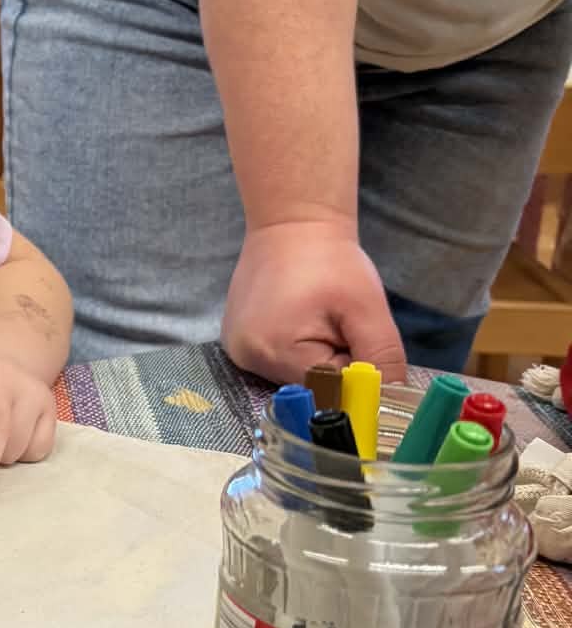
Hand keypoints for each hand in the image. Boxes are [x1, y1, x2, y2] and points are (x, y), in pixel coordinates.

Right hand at [221, 222, 405, 383]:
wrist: (292, 224)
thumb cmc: (331, 260)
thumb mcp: (367, 308)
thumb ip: (382, 359)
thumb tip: (390, 403)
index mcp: (277, 352)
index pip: (331, 391)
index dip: (354, 371)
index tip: (357, 335)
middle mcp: (248, 358)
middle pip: (309, 387)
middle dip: (334, 362)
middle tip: (337, 321)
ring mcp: (238, 351)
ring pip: (296, 377)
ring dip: (316, 355)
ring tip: (316, 314)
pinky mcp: (237, 343)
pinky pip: (278, 362)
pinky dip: (296, 348)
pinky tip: (298, 317)